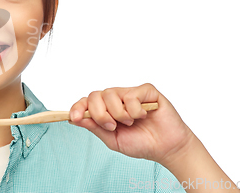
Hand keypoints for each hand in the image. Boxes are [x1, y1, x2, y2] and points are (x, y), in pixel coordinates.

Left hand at [69, 83, 195, 166]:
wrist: (166, 148)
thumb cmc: (141, 143)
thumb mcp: (113, 139)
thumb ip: (95, 128)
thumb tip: (75, 119)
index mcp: (106, 109)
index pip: (86, 101)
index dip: (77, 107)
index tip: (73, 117)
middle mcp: (116, 98)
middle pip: (95, 95)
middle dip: (99, 114)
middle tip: (112, 126)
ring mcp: (130, 93)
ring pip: (110, 94)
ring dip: (118, 113)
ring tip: (130, 122)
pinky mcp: (146, 91)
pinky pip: (131, 95)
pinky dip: (135, 110)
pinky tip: (144, 116)